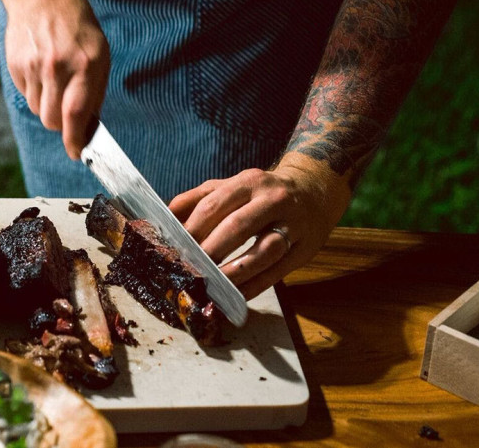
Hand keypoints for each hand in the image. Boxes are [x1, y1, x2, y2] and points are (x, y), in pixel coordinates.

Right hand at [3, 0, 109, 158]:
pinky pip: (25, 94)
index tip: (77, 153)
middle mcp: (58, 67)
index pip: (76, 114)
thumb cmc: (77, 26)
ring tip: (54, 79)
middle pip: (52, 120)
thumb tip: (89, 125)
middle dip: (61, 125)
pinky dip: (34, 90)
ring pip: (38, 110)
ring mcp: (34, 66)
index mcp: (85, 64)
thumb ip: (95, 89)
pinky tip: (40, 69)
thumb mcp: (99, 53)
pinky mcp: (16, 65)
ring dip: (47, 105)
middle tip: (67, 113)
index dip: (75, 140)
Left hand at [169, 153, 351, 298]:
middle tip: (190, 270)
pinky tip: (237, 296)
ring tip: (214, 286)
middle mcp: (272, 199)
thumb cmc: (261, 192)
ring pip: (264, 250)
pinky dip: (255, 286)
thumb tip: (164, 217)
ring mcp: (292, 224)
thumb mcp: (231, 186)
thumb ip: (197, 199)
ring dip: (237, 271)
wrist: (315, 190)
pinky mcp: (304, 248)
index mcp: (248, 182)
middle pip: (239, 227)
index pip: (215, 205)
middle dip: (212, 250)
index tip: (174, 248)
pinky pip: (278, 271)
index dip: (193, 228)